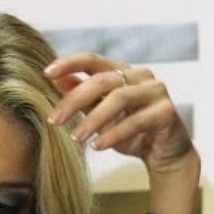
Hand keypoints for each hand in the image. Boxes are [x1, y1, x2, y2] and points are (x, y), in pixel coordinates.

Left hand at [44, 52, 199, 213]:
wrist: (162, 153)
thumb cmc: (128, 131)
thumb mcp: (99, 113)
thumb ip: (81, 95)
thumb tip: (55, 80)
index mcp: (121, 72)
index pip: (92, 60)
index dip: (70, 63)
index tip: (46, 73)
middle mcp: (140, 76)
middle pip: (102, 80)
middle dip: (74, 100)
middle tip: (53, 121)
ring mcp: (156, 91)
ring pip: (120, 98)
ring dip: (93, 119)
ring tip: (75, 137)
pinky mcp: (167, 112)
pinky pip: (137, 121)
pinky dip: (114, 134)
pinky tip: (97, 146)